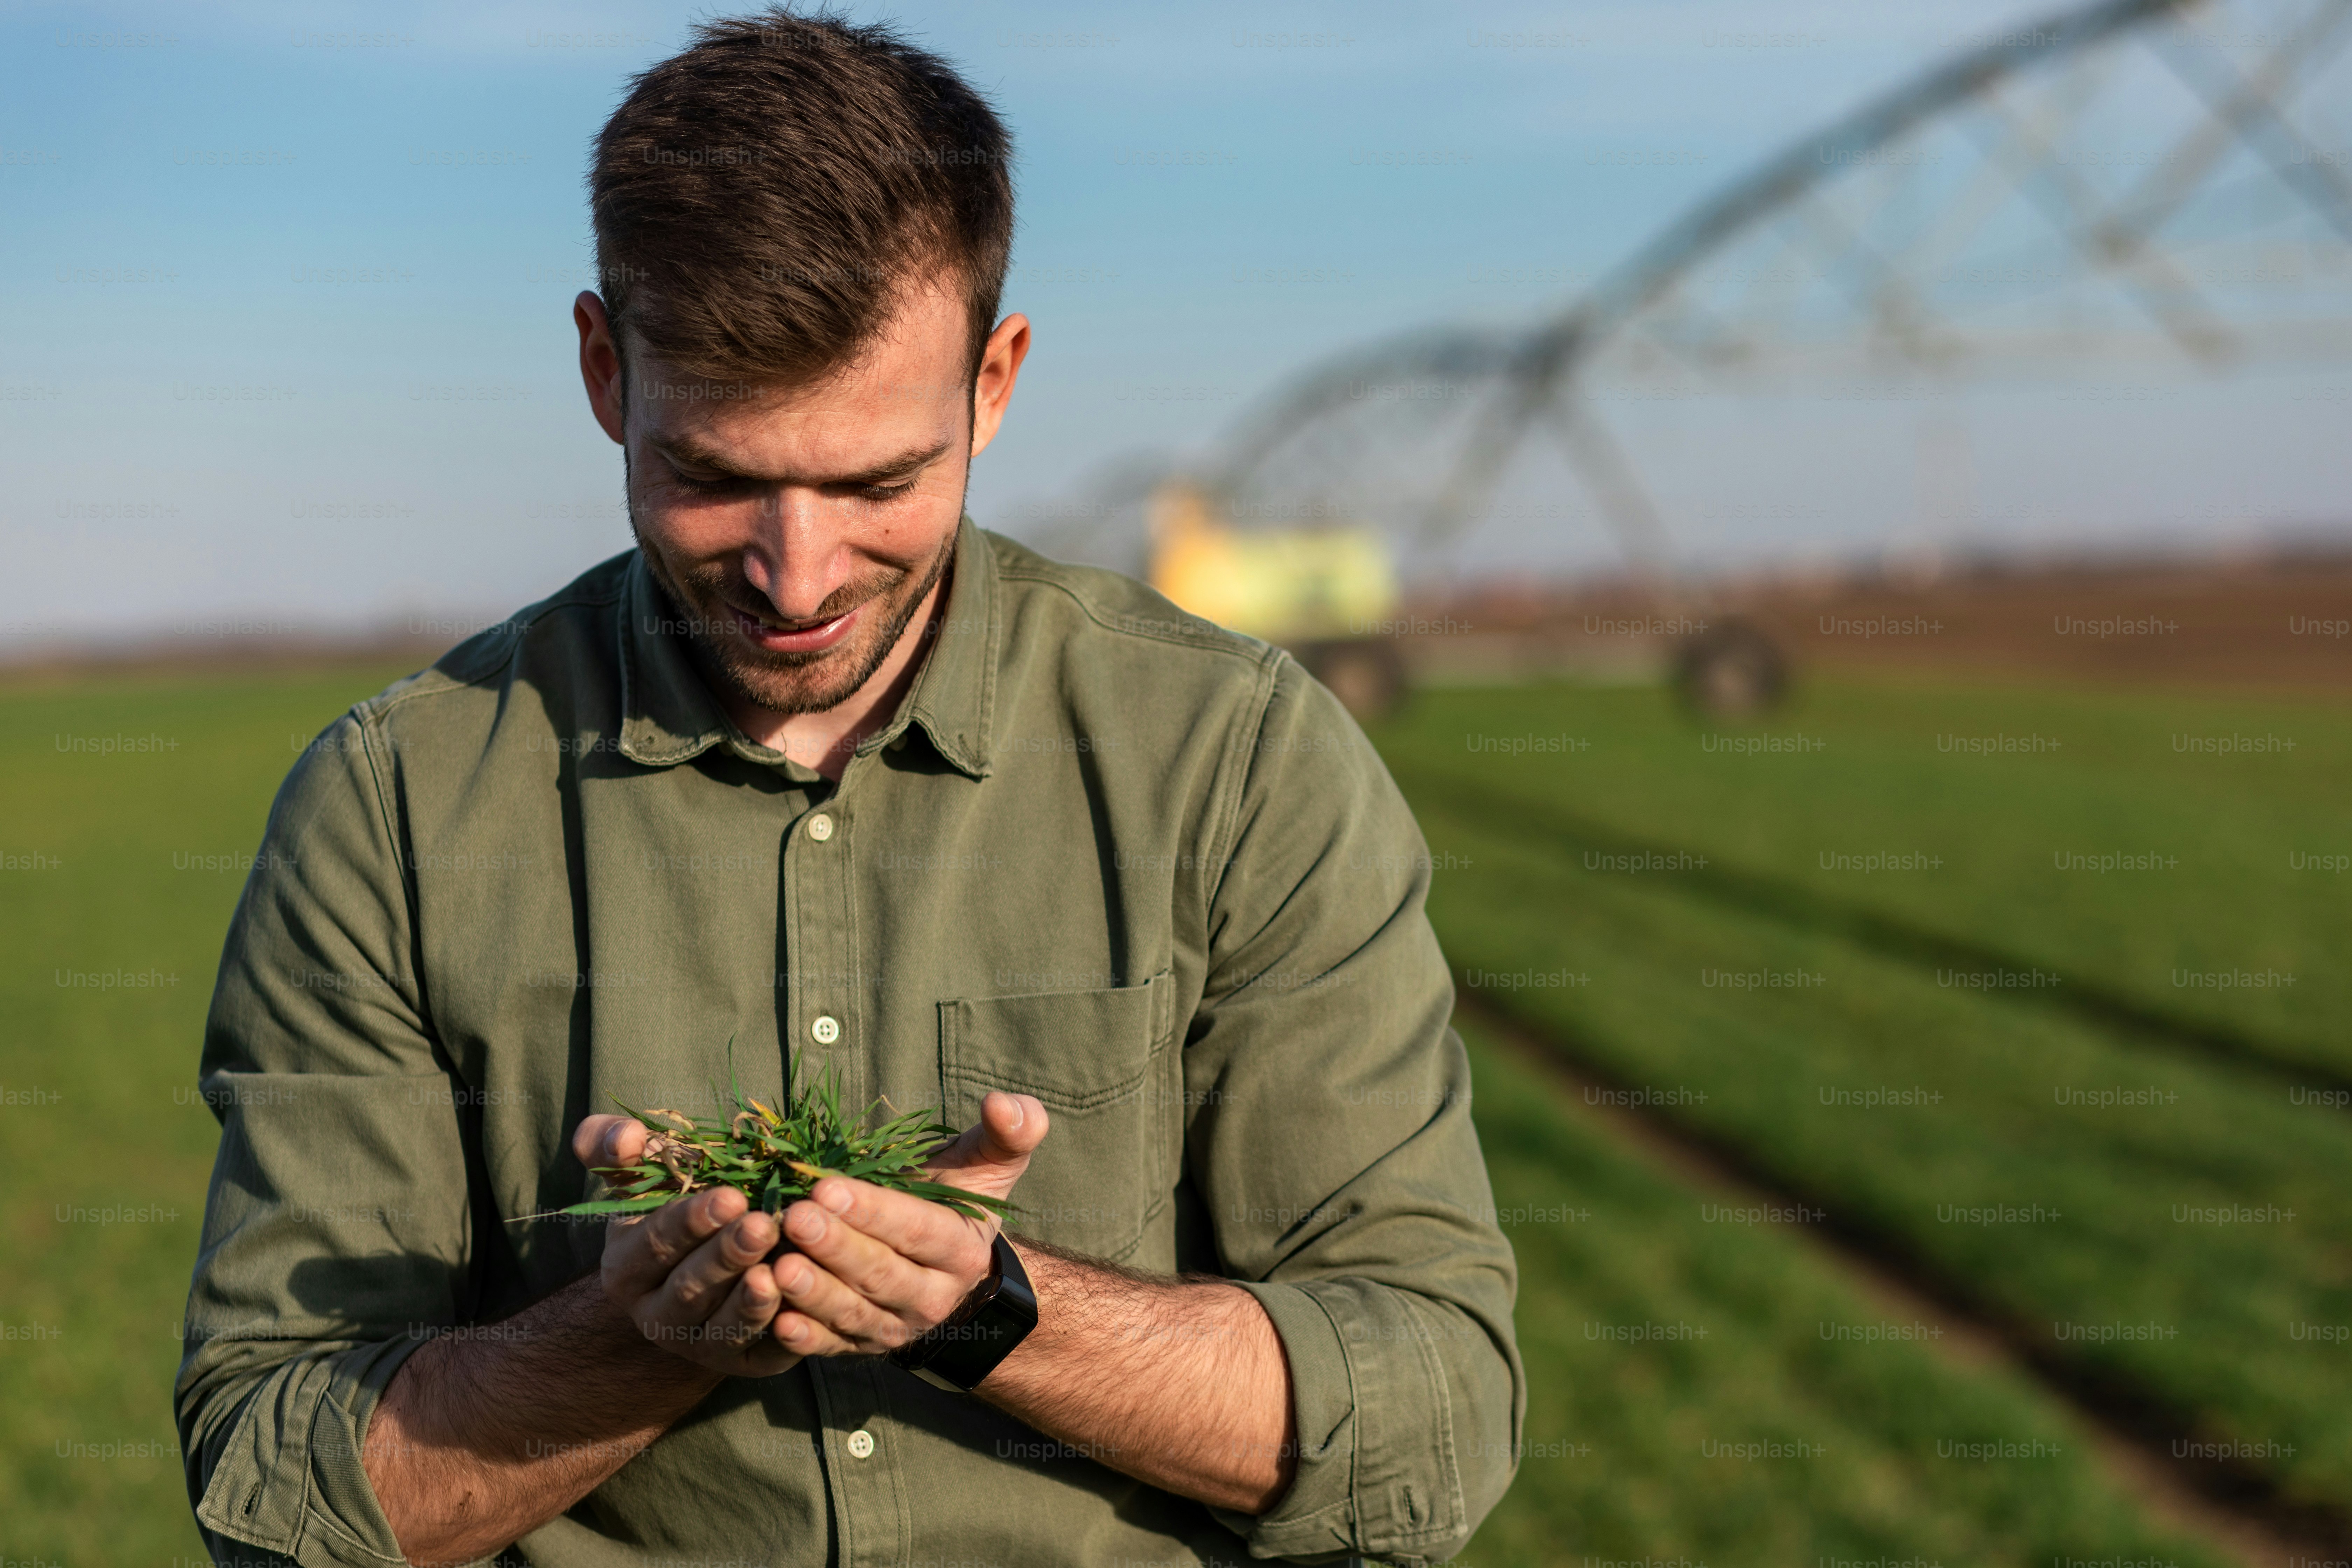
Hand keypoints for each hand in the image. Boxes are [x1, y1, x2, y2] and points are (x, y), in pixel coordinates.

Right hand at [571, 1114, 799, 1376]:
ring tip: (777, 1274)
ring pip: (722, 1328)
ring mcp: (699, 1345)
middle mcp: (655, 1316)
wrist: (707, 1269)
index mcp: (627, 1268)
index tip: (730, 1196)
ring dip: (750, 1302)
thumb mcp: (639, 1174)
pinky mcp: (743, 1363)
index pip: (654, 1244)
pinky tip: (801, 1310)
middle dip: (727, 1255)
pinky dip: (781, 1336)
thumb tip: (629, 1136)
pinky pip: (762, 1354)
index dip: (690, 1222)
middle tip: (764, 1224)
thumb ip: (615, 1147)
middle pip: (690, 1288)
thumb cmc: (675, 1207)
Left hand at [767, 1090, 1046, 1357]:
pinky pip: (831, 1346)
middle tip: (794, 1218)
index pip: (918, 1229)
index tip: (827, 1186)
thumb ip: (1008, 1133)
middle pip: (881, 1274)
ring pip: (853, 1313)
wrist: (949, 1269)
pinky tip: (778, 1321)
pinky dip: (804, 1338)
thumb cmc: (958, 1200)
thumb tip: (1003, 1104)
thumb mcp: (989, 1165)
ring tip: (777, 1268)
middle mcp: (933, 1297)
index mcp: (963, 1251)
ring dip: (814, 1294)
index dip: (874, 1211)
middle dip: (837, 1247)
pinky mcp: (860, 1347)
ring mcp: (895, 1327)